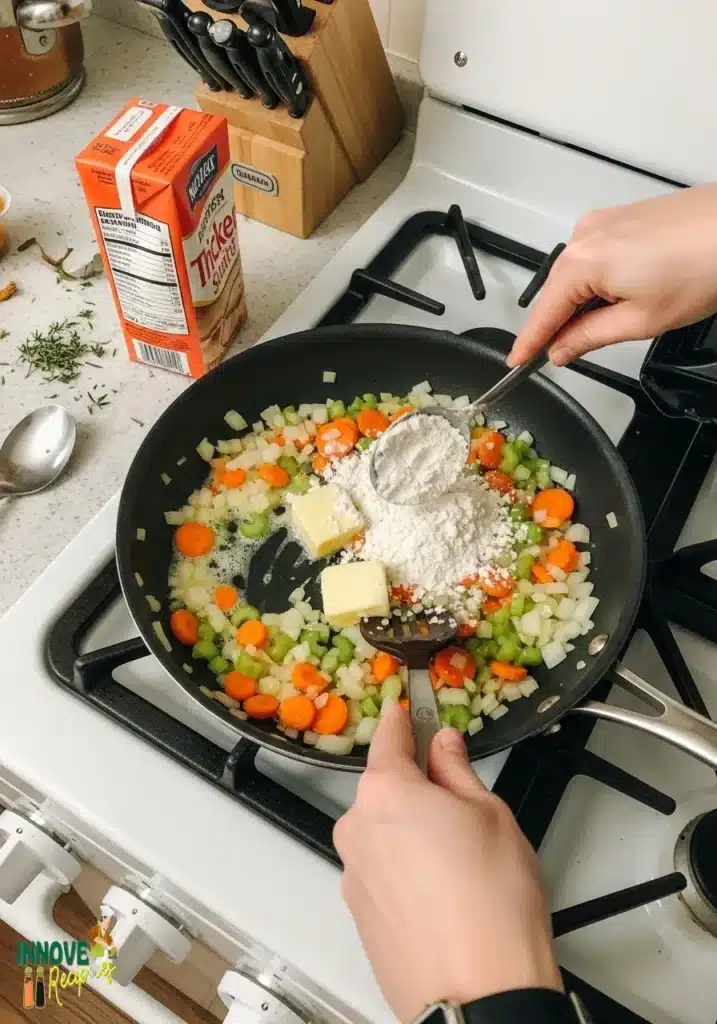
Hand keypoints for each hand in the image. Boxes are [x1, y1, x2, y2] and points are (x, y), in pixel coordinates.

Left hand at [334, 705, 561, 1022]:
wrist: (479, 996)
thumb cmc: (491, 901)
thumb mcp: (490, 814)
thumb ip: (458, 771)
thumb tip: (444, 747)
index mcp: (385, 792)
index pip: (389, 739)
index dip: (404, 721)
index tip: (407, 710)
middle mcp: (357, 829)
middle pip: (384, 789)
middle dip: (417, 789)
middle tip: (464, 807)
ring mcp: (353, 876)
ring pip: (384, 834)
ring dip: (411, 834)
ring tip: (462, 863)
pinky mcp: (359, 916)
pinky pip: (382, 873)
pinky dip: (406, 872)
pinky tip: (444, 893)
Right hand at [508, 184, 716, 366]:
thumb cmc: (704, 266)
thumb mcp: (641, 320)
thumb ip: (589, 337)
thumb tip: (561, 349)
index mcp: (582, 262)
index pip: (544, 313)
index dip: (529, 342)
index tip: (515, 362)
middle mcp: (585, 234)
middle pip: (557, 291)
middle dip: (557, 323)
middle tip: (559, 356)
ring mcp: (605, 221)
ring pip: (577, 273)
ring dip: (582, 302)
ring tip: (603, 326)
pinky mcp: (624, 216)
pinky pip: (595, 256)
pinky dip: (597, 281)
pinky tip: (617, 297)